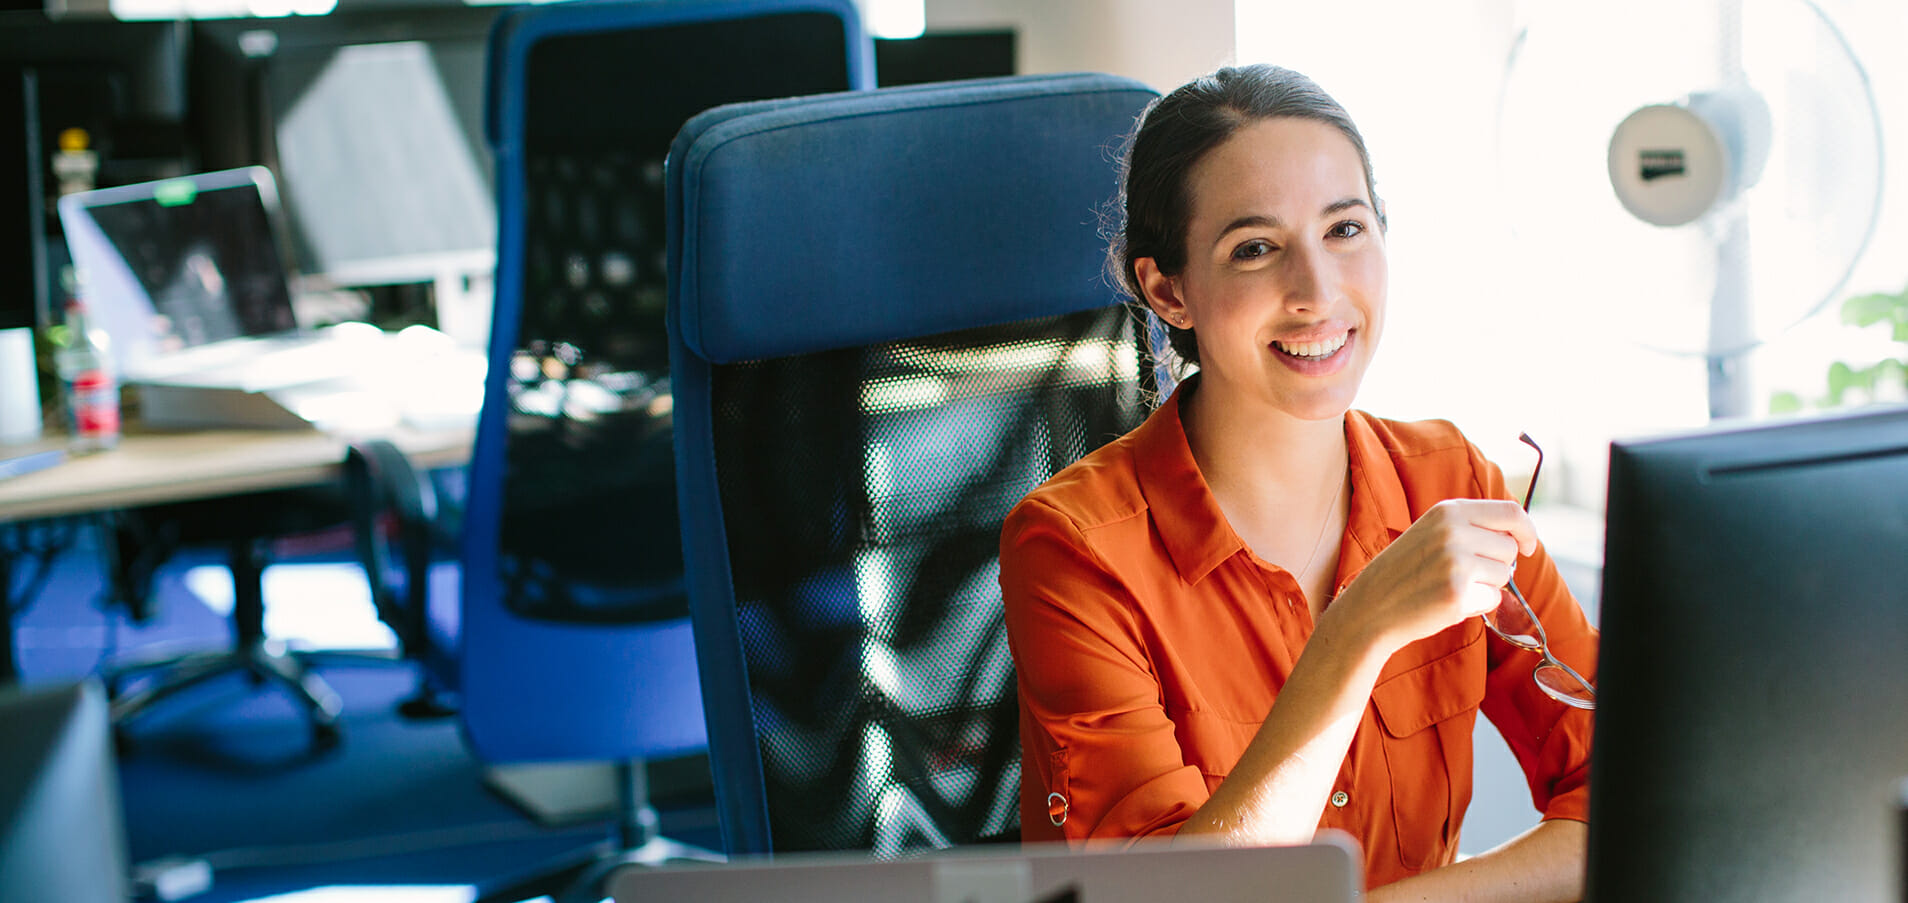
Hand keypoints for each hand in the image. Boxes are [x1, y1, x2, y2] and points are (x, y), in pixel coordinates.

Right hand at [1331, 499, 1537, 654]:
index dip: (1527, 530)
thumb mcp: (1431, 533)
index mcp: (1448, 511)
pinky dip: (1477, 606)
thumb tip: (1518, 535)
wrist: (1371, 607)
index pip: (1510, 512)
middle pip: (1510, 548)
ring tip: (1452, 586)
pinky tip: (1448, 603)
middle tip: (1464, 574)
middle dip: (1497, 564)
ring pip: (1504, 575)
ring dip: (1487, 586)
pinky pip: (1492, 599)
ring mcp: (1456, 562)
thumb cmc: (1406, 572)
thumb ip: (1469, 526)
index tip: (1529, 546)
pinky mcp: (1458, 594)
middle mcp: (1453, 531)